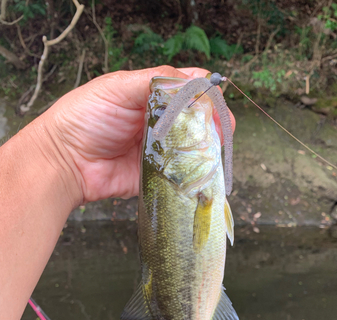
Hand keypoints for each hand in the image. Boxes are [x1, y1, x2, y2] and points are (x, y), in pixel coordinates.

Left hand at [41, 65, 234, 205]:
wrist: (66, 162)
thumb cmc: (84, 118)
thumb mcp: (117, 88)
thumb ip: (154, 81)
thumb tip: (194, 80)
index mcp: (150, 95)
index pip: (187, 87)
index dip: (204, 91)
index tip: (213, 98)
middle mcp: (159, 120)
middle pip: (197, 117)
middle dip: (214, 119)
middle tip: (222, 126)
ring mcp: (161, 148)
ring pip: (195, 144)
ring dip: (210, 144)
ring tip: (217, 145)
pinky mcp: (159, 173)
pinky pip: (183, 171)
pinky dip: (196, 169)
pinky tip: (205, 166)